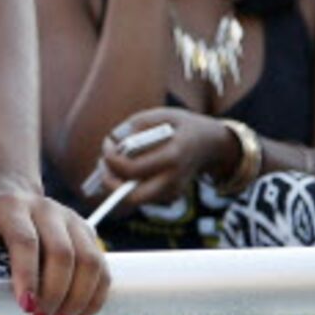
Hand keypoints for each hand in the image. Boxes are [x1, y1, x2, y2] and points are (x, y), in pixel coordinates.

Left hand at [0, 177, 107, 314]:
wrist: (6, 191)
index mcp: (10, 207)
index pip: (25, 241)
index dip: (27, 276)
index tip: (26, 307)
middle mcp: (45, 208)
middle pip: (62, 254)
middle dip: (54, 295)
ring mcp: (70, 218)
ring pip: (88, 262)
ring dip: (78, 300)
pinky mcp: (87, 231)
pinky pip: (101, 267)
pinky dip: (94, 296)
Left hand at [99, 106, 231, 209]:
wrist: (211, 144)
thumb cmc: (181, 126)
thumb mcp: (161, 114)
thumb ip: (135, 126)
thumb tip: (113, 140)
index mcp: (172, 157)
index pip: (132, 169)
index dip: (111, 158)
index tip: (107, 142)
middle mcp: (174, 180)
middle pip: (133, 197)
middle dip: (110, 183)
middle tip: (102, 164)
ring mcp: (174, 192)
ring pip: (136, 199)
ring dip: (117, 184)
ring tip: (112, 163)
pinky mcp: (172, 196)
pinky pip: (143, 196)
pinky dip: (129, 185)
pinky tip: (124, 168)